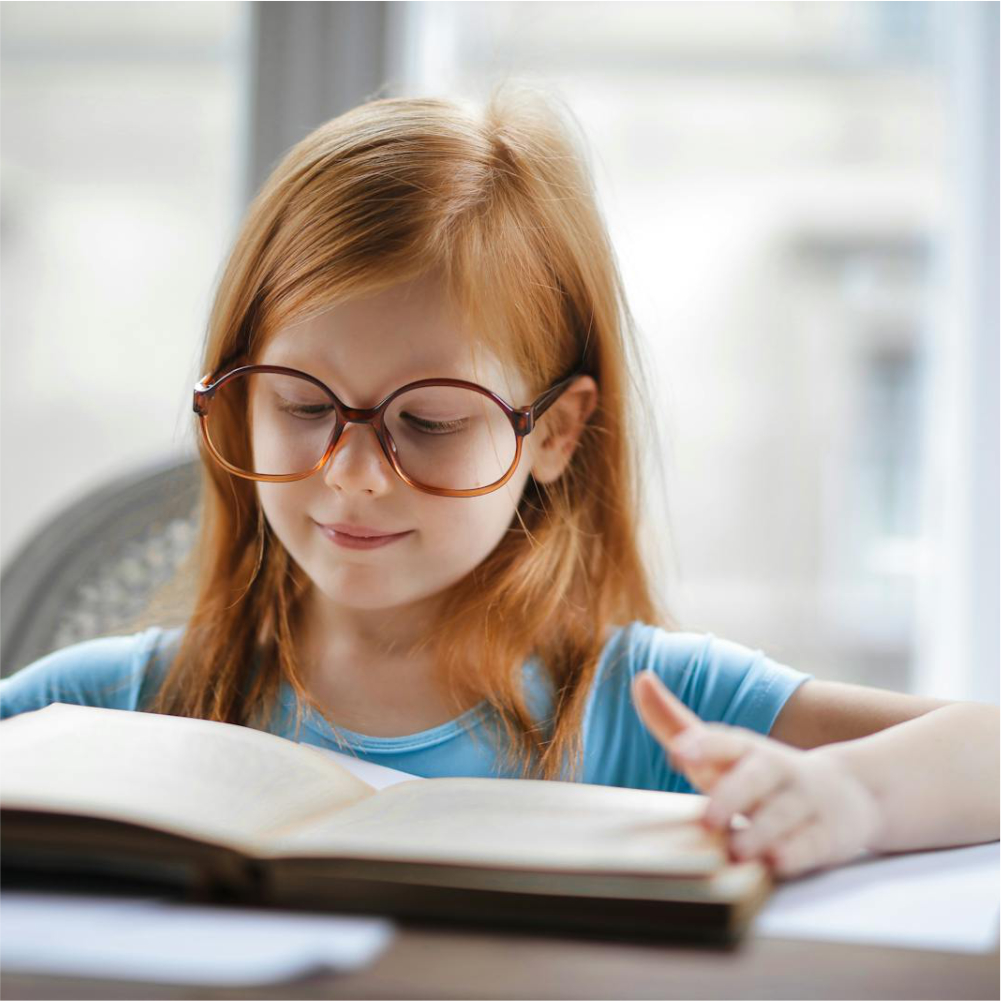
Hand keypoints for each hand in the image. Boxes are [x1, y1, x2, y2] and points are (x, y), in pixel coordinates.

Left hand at [631, 670, 883, 878]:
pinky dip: (795, 854)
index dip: (704, 745)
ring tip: (736, 850)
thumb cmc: (761, 774)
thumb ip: (675, 722)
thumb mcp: (720, 750)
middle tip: (708, 819)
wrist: (851, 792)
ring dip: (760, 832)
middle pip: (756, 778)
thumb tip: (640, 680)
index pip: (726, 741)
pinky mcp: (826, 837)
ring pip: (782, 816)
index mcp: (746, 749)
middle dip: (732, 796)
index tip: (680, 752)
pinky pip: (811, 846)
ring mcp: (804, 802)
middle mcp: (776, 771)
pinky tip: (777, 862)